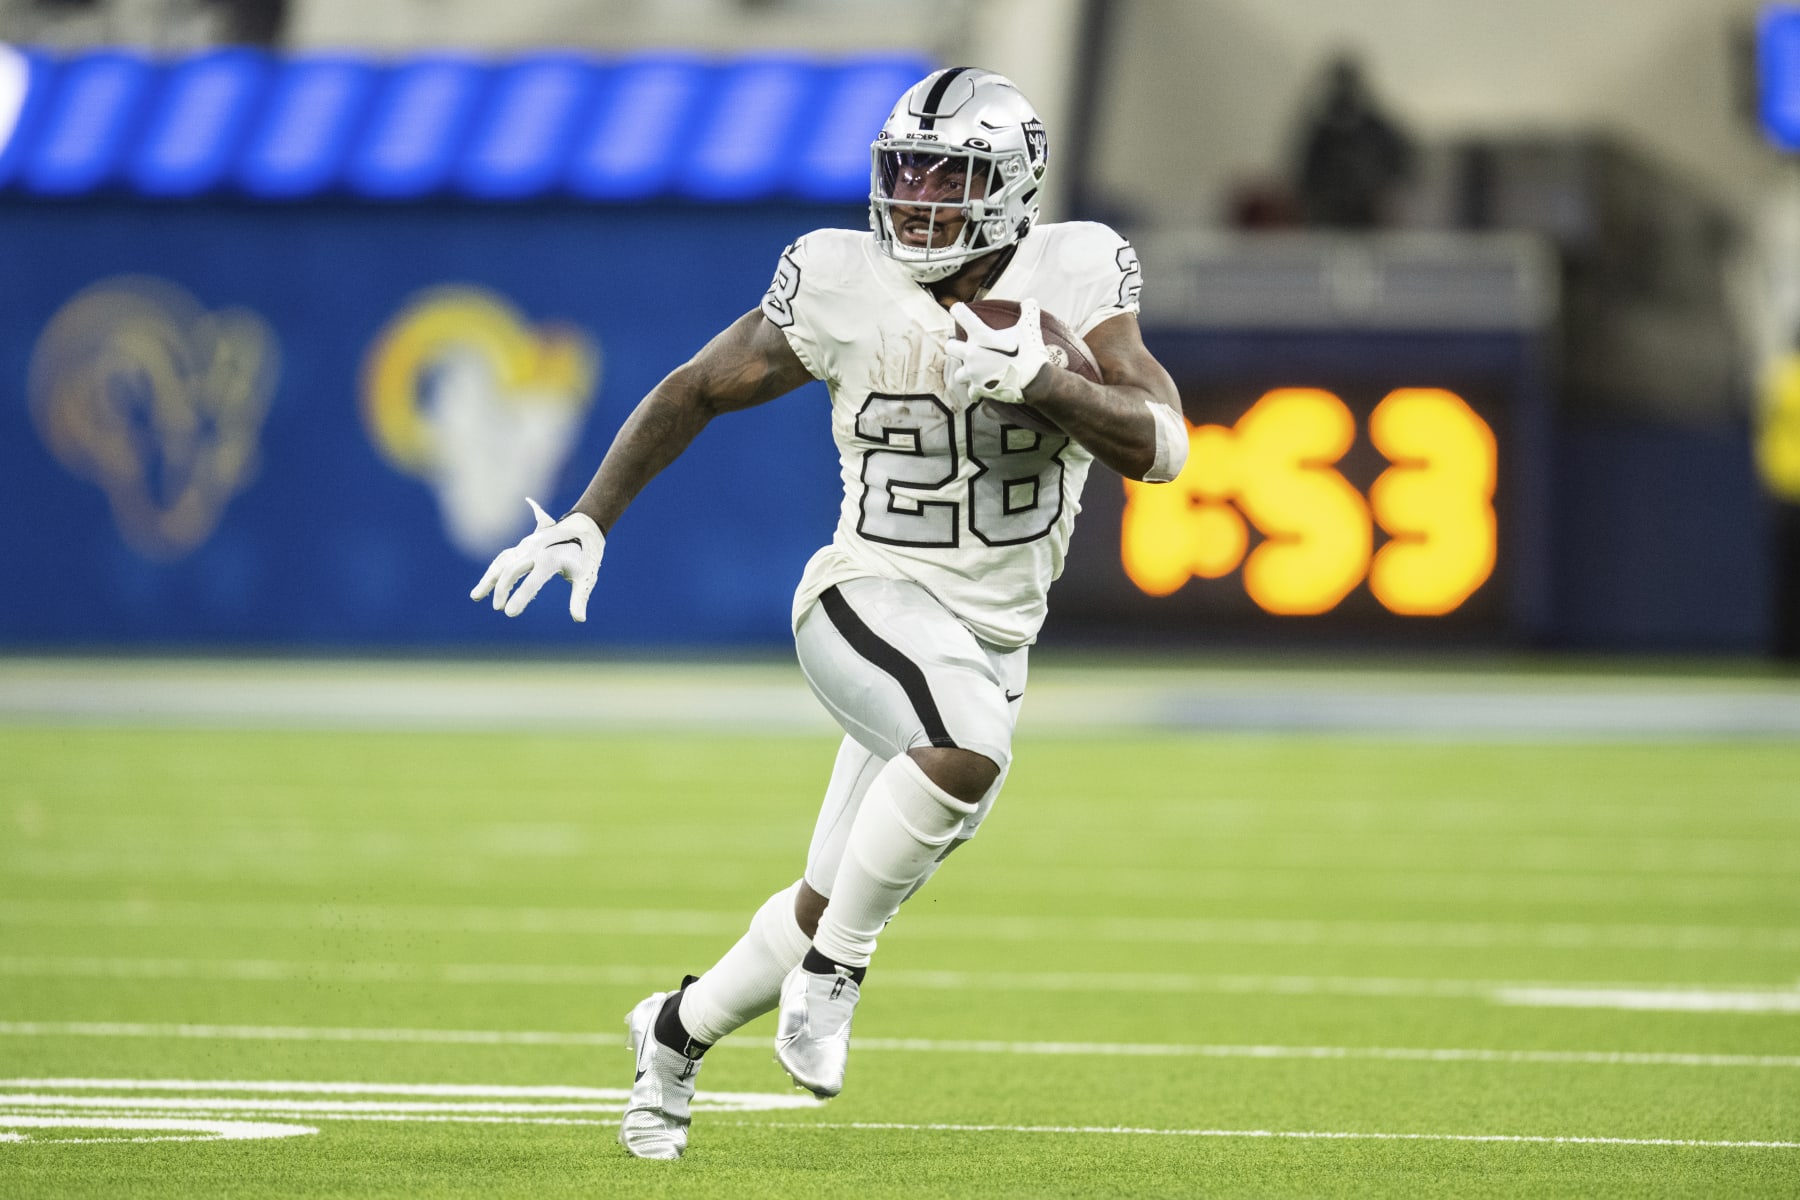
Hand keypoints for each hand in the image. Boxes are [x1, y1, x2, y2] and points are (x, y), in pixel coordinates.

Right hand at [470, 498, 604, 621]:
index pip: (532, 581)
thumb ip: (579, 598)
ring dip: (489, 579)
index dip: (520, 598)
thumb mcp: (586, 577)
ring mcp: (526, 546)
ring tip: (476, 597)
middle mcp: (535, 551)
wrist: (583, 528)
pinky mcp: (521, 547)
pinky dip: (492, 572)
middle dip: (503, 590)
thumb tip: (579, 619)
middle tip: (500, 608)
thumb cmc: (586, 556)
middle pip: (512, 570)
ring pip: (502, 562)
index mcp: (551, 558)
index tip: (510, 614)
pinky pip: (502, 559)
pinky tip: (483, 587)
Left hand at [946, 299, 1048, 404]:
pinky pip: (971, 392)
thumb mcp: (1030, 328)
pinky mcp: (979, 389)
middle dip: (956, 347)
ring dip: (965, 372)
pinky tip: (983, 389)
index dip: (958, 310)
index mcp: (980, 335)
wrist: (1034, 381)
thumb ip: (1029, 311)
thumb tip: (1030, 301)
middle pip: (950, 347)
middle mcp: (972, 354)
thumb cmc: (1030, 352)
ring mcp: (973, 373)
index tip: (958, 309)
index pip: (960, 314)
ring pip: (957, 374)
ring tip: (975, 371)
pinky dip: (976, 392)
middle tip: (968, 347)